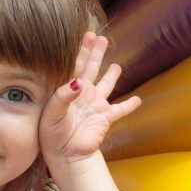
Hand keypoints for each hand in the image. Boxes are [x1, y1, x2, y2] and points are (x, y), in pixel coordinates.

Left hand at [39, 32, 141, 167]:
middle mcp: (82, 95)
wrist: (66, 155)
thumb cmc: (53, 135)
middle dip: (95, 53)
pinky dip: (129, 105)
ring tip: (116, 65)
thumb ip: (64, 95)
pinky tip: (137, 100)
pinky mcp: (105, 118)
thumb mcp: (52, 113)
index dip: (82, 49)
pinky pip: (120, 110)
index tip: (88, 34)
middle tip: (100, 37)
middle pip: (90, 68)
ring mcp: (95, 105)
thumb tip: (79, 82)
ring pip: (106, 85)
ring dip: (111, 75)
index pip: (75, 64)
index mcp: (67, 89)